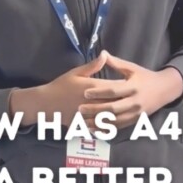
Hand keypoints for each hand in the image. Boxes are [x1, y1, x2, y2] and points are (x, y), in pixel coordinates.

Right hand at [9, 51, 124, 125]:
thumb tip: (105, 54)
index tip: (135, 84)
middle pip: (114, 102)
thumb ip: (93, 65)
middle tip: (136, 99)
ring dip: (120, 115)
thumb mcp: (76, 72)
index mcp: (92, 87)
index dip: (125, 86)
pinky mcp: (84, 124)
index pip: (114, 86)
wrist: (46, 103)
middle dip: (126, 101)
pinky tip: (117, 125)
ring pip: (109, 117)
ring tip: (131, 113)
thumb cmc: (61, 85)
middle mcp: (92, 101)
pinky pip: (100, 127)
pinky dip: (109, 127)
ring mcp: (88, 114)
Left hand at [78, 53, 182, 129]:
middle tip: (80, 109)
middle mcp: (135, 102)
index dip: (99, 92)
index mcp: (133, 86)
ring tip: (83, 122)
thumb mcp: (132, 68)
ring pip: (115, 121)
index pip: (113, 90)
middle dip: (95, 109)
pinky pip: (119, 127)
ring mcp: (136, 113)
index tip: (85, 92)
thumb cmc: (145, 77)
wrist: (165, 90)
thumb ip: (116, 63)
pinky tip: (95, 130)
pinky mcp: (135, 121)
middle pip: (112, 108)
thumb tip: (102, 53)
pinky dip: (106, 130)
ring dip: (98, 122)